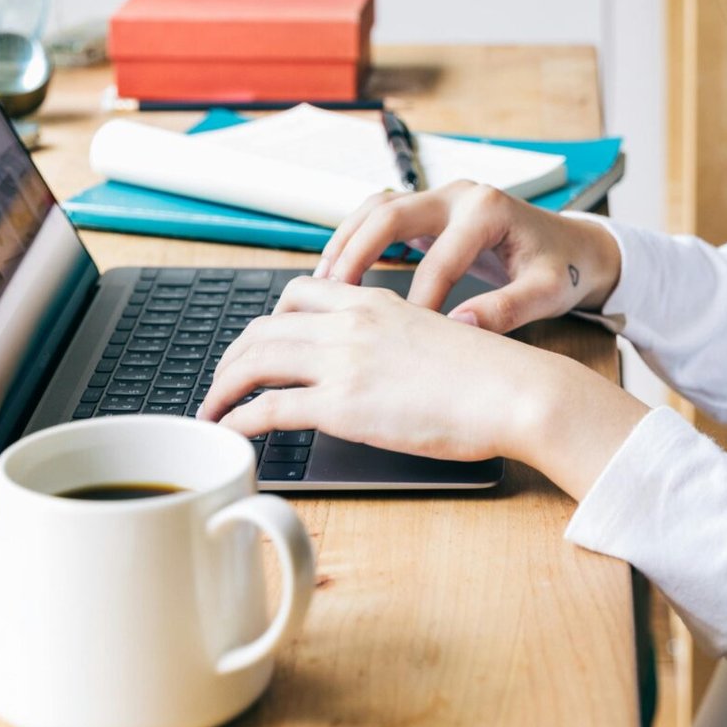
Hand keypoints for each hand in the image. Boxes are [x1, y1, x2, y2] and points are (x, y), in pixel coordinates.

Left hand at [196, 278, 647, 496]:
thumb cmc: (488, 375)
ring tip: (212, 409)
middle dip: (233, 354)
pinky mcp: (343, 404)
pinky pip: (269, 407)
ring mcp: (343, 360)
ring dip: (223, 385)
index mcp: (373, 300)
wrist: (514, 389)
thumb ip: (391, 340)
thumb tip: (375, 367)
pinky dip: (239, 419)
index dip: (268, 320)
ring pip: (254, 359)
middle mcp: (350, 321)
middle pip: (264, 325)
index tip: (257, 345)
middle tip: (223, 381)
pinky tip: (231, 432)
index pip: (298, 293)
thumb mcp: (430, 336)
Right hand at [315, 181, 622, 331]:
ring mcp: (442, 198)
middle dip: (357, 254)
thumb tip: (461, 329)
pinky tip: (338, 276)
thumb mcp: (547, 291)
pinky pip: (382, 217)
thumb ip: (507, 310)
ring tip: (321, 286)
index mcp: (487, 210)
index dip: (417, 300)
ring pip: (377, 208)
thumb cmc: (563, 269)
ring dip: (346, 242)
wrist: (575, 246)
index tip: (399, 339)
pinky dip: (355, 240)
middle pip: (390, 213)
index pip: (439, 258)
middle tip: (330, 298)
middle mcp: (459, 194)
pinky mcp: (431, 210)